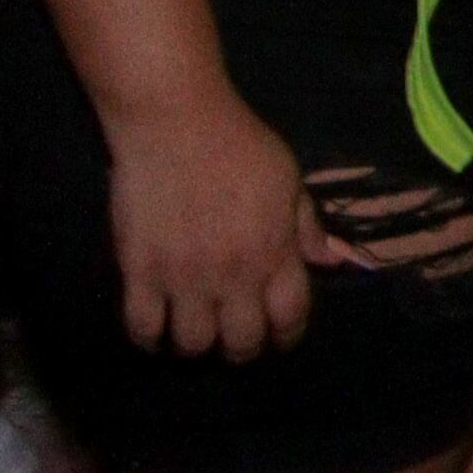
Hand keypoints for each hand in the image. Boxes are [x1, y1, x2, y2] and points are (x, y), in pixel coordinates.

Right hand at [101, 86, 335, 359]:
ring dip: (197, 345)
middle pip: (241, 343)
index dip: (287, 336)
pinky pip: (142, 328)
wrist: (175, 122)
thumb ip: (307, 227)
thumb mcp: (288, 178)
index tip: (279, 337)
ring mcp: (183, 277)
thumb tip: (332, 262)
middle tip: (234, 338)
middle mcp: (232, 274)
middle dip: (242, 349)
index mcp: (274, 252)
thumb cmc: (239, 144)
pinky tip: (155, 329)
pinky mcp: (140, 271)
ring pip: (192, 344)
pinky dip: (149, 338)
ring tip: (195, 330)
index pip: (289, 317)